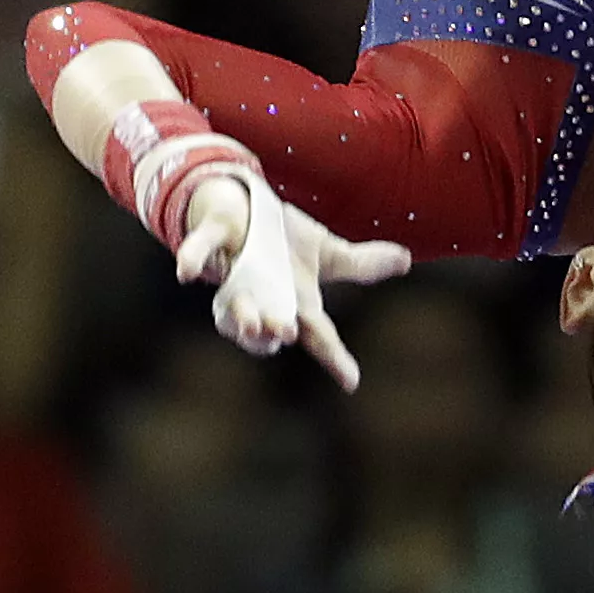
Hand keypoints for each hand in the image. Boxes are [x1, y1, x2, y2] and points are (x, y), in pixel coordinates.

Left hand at [171, 174, 410, 389]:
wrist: (242, 212)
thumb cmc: (283, 246)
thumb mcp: (326, 253)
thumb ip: (362, 263)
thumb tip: (406, 260)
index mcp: (292, 303)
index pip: (317, 335)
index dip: (334, 358)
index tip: (352, 381)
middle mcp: (260, 298)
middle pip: (264, 329)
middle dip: (270, 334)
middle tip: (283, 334)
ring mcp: (231, 277)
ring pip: (230, 306)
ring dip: (239, 316)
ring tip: (251, 322)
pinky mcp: (210, 246)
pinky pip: (198, 254)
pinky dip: (192, 261)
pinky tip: (187, 274)